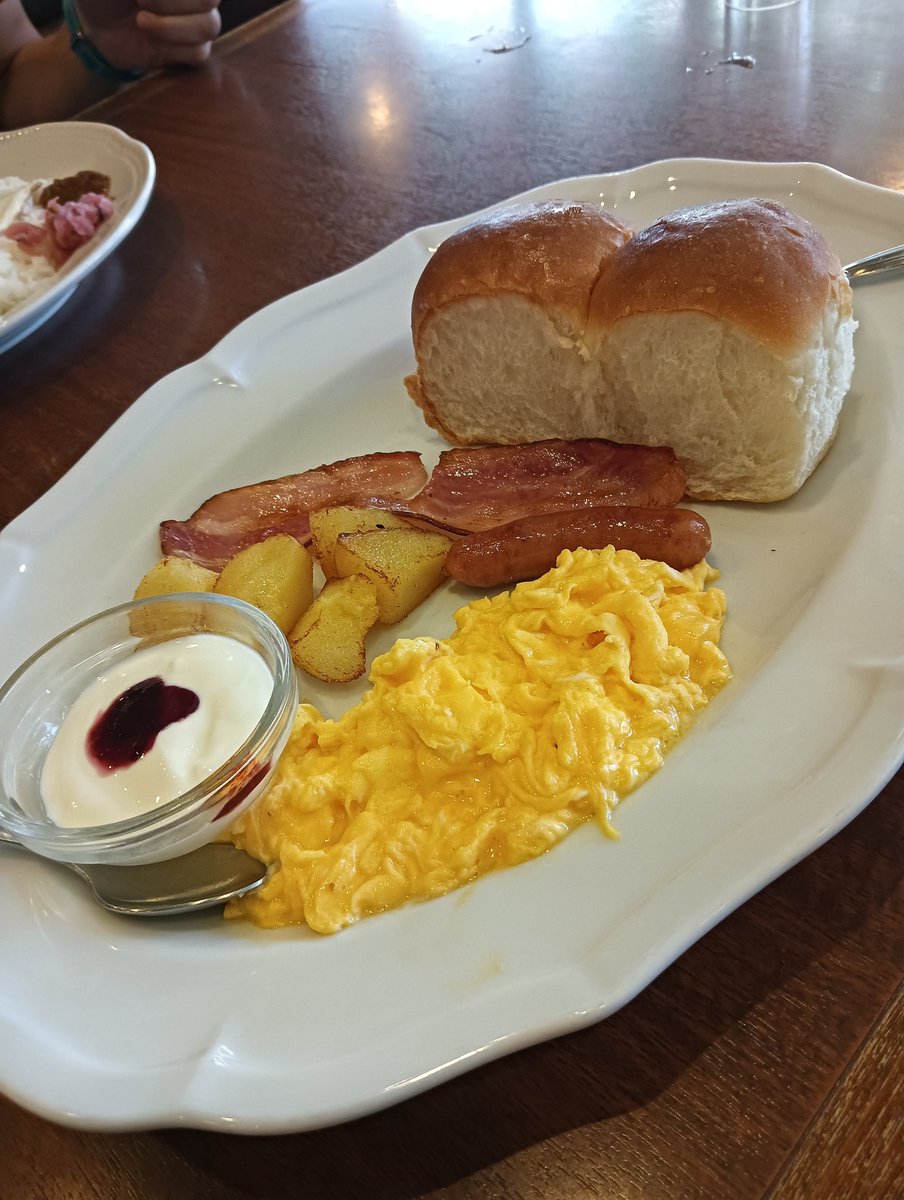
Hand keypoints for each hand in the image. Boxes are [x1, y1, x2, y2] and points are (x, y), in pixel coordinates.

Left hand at [75, 0, 221, 71]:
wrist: (97, 25)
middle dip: (168, 1)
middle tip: (139, 0)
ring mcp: (197, 21)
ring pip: (208, 26)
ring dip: (170, 27)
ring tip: (141, 22)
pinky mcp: (192, 50)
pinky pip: (199, 53)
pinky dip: (171, 48)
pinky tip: (150, 41)